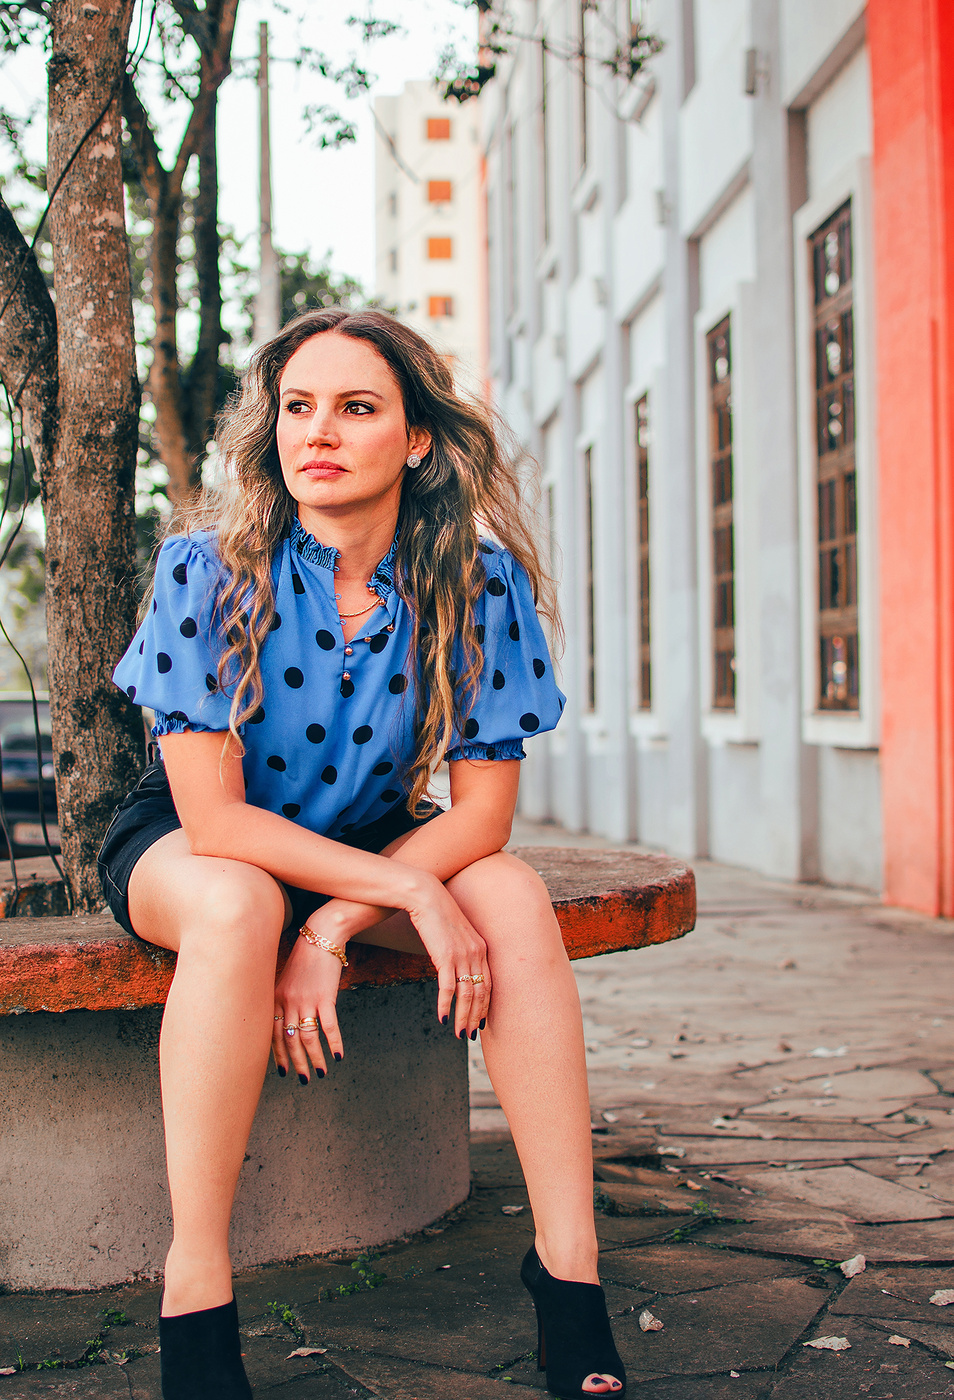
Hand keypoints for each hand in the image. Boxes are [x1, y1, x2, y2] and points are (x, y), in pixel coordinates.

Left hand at [272, 924, 344, 1082]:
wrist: (322, 936)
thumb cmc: (305, 958)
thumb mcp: (286, 978)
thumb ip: (283, 999)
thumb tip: (285, 1021)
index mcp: (276, 998)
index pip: (272, 1034)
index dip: (277, 1055)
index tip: (282, 1071)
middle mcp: (288, 1002)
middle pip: (290, 1040)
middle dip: (297, 1063)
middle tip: (304, 1079)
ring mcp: (306, 1000)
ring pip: (308, 1038)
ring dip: (315, 1058)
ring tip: (322, 1072)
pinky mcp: (325, 997)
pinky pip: (329, 1026)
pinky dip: (334, 1042)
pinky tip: (339, 1055)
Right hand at [404, 875, 491, 1038]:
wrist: (426, 896)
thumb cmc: (437, 915)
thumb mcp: (455, 934)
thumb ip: (460, 951)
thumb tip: (455, 968)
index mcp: (481, 949)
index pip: (488, 985)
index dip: (485, 1006)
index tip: (480, 1022)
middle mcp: (476, 953)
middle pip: (481, 993)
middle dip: (475, 1017)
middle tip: (470, 1036)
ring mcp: (462, 955)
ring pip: (467, 995)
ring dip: (462, 1017)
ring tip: (459, 1034)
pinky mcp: (445, 956)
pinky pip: (447, 988)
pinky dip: (445, 1006)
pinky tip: (442, 1018)